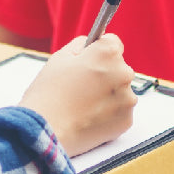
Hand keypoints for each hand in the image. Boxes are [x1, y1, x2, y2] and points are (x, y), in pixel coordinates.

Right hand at [20, 34, 136, 156]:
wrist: (46, 130)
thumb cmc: (48, 93)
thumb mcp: (59, 58)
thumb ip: (80, 45)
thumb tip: (90, 45)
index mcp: (108, 53)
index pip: (113, 43)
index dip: (98, 52)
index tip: (89, 62)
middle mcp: (124, 73)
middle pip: (118, 68)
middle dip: (105, 75)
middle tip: (82, 87)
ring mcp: (127, 99)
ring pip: (120, 91)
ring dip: (108, 96)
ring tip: (84, 105)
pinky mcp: (126, 120)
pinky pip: (120, 112)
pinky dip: (109, 115)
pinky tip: (90, 117)